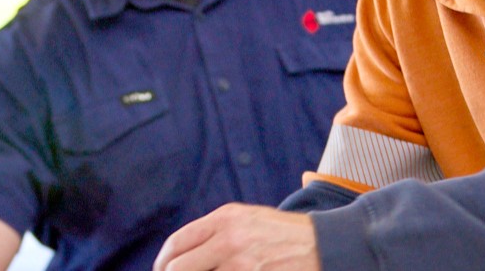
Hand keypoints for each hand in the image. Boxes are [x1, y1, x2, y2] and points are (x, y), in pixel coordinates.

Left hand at [153, 203, 319, 270]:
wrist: (323, 244)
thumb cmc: (283, 233)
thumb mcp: (247, 219)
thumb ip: (215, 231)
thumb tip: (184, 253)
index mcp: (224, 219)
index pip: (177, 242)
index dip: (163, 262)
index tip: (161, 270)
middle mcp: (229, 239)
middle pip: (180, 267)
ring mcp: (241, 264)